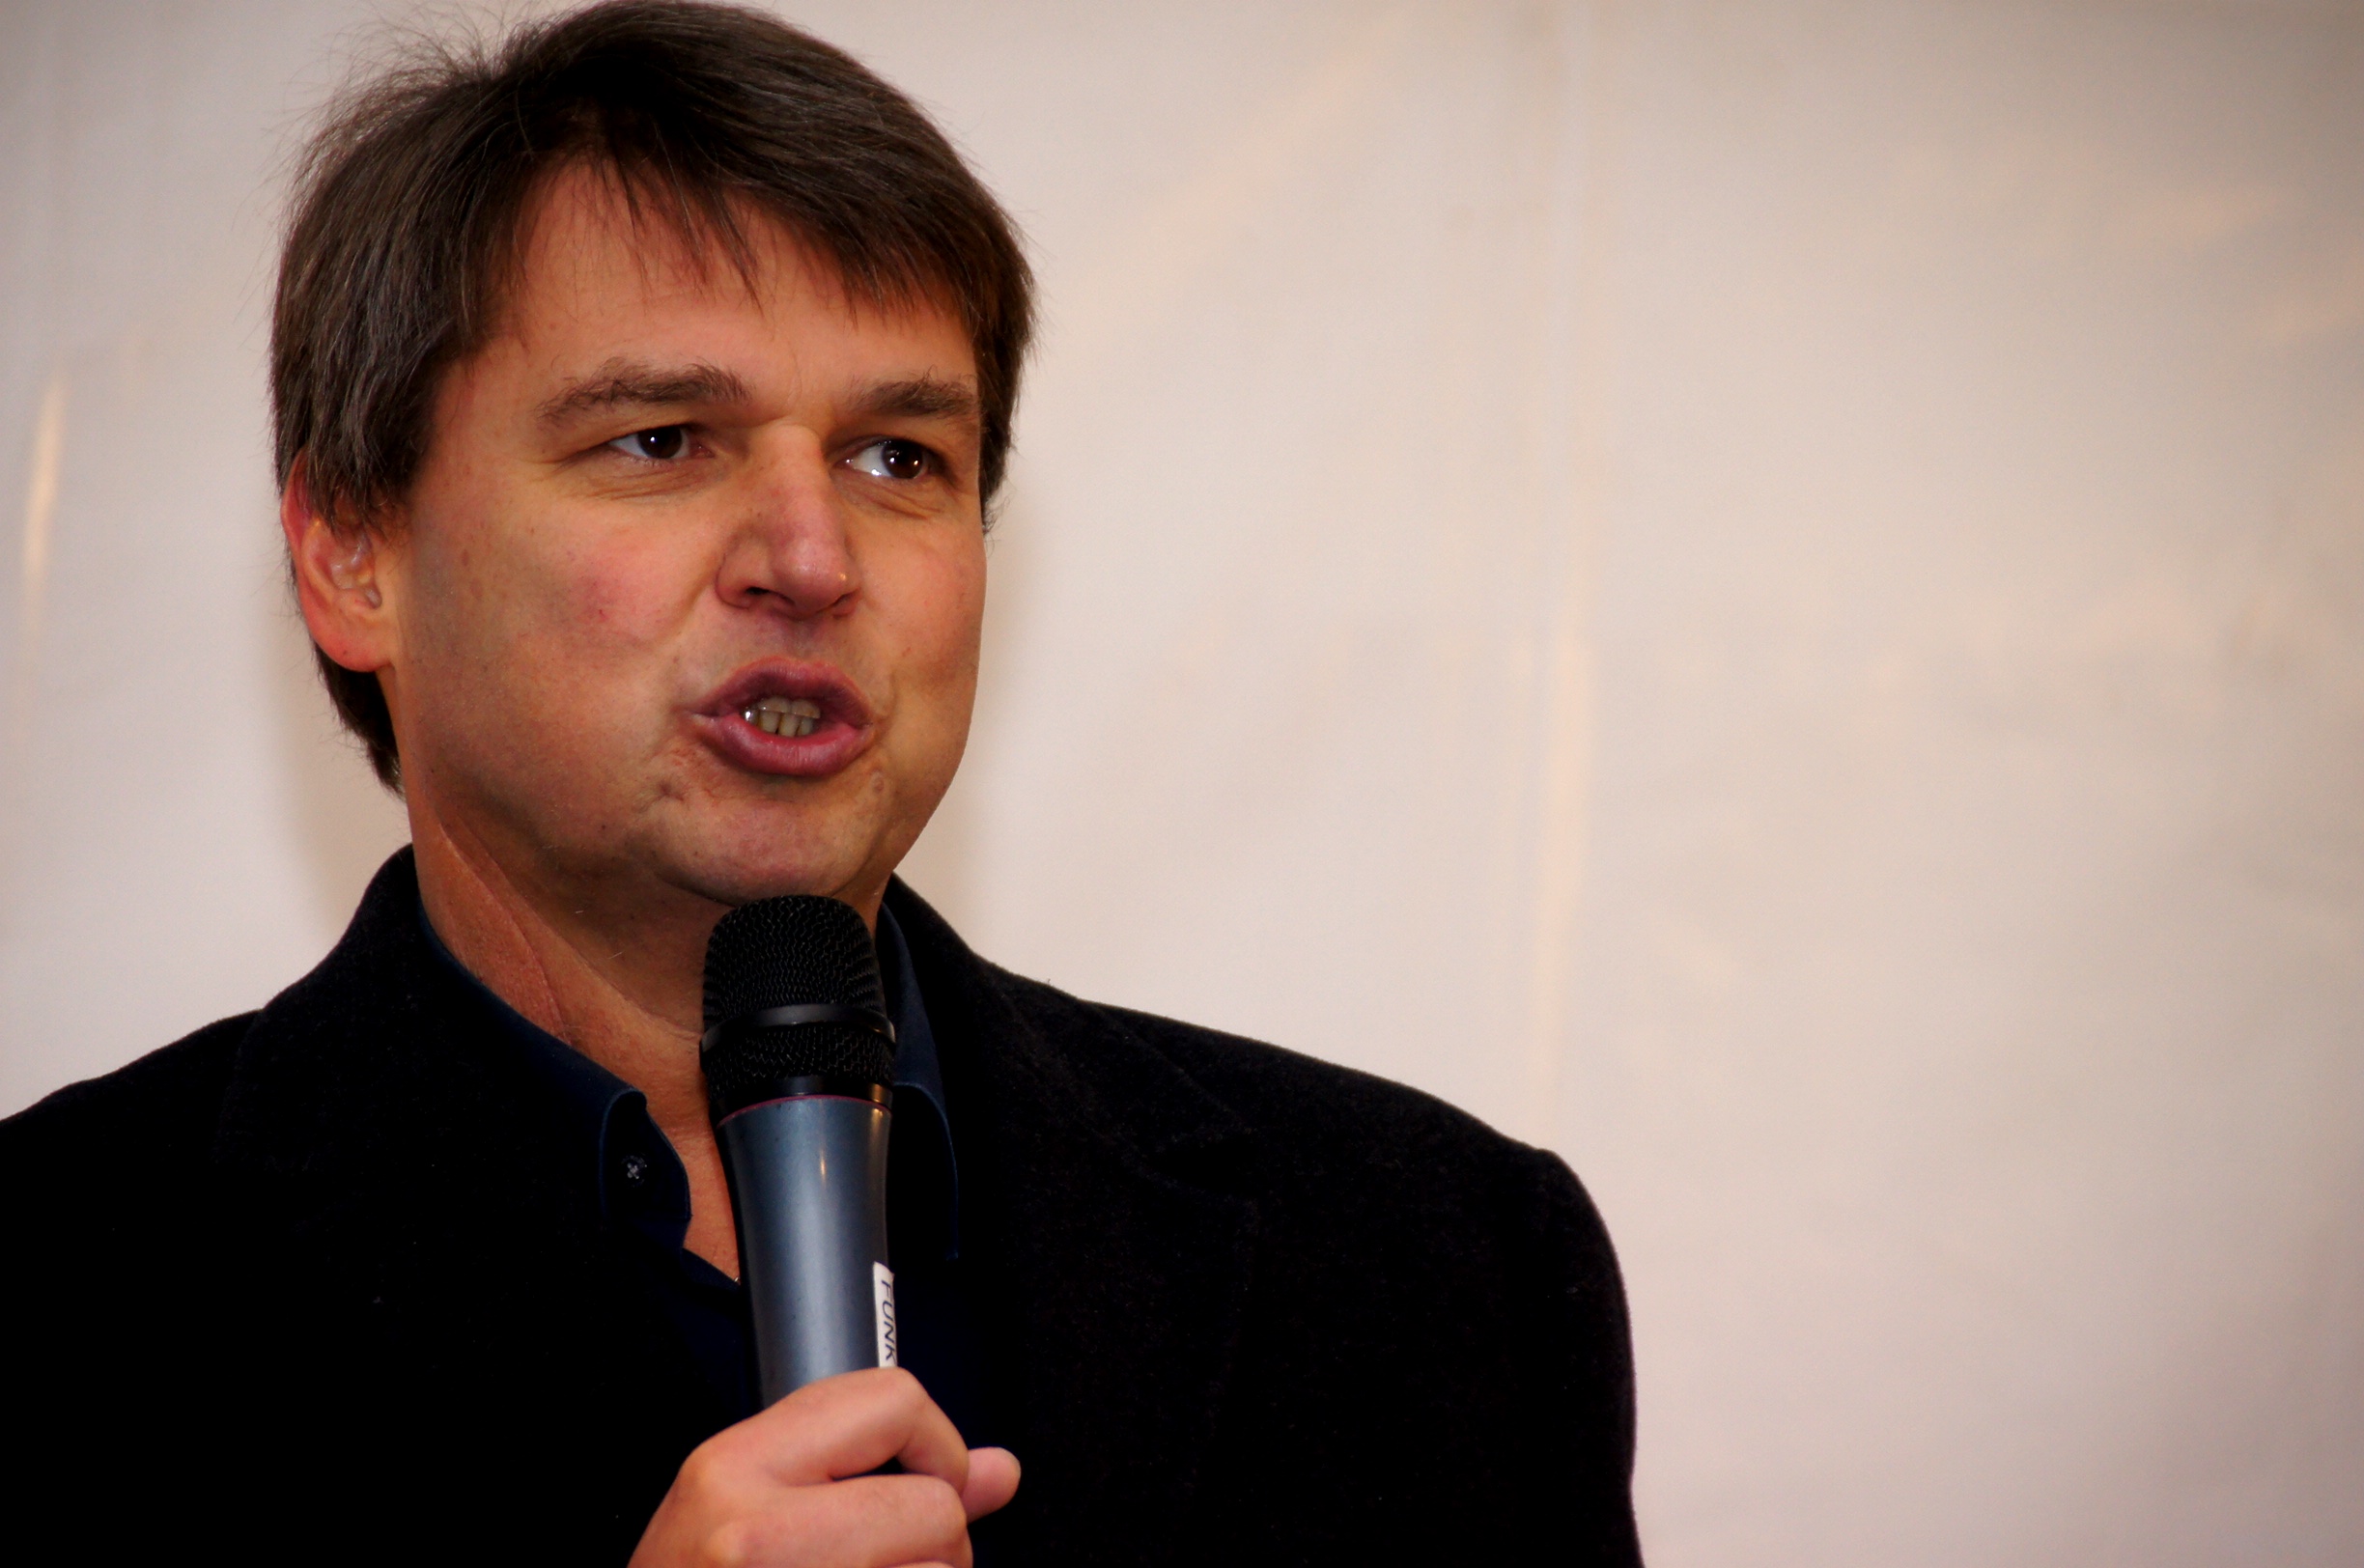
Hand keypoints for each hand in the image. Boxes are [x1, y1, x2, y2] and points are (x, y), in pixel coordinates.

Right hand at [629, 1367, 1019, 1566]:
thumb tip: (999, 1470)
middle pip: (933, 1506)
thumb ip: (868, 1477)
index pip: (892, 1400)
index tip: (929, 1481)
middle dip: (938, 1544)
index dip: (935, 1444)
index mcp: (733, 1468)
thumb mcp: (748, 1519)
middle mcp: (755, 1535)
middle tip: (888, 1566)